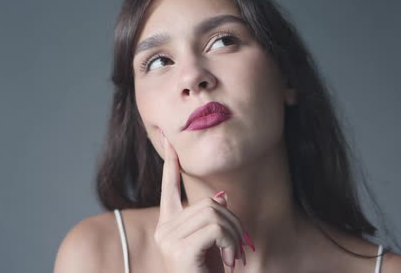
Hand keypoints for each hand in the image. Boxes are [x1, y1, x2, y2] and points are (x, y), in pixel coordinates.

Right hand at [154, 130, 247, 272]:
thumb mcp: (214, 246)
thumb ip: (214, 220)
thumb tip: (223, 197)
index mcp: (169, 226)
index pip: (169, 188)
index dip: (171, 163)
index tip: (169, 140)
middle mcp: (164, 230)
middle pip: (208, 201)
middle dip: (232, 222)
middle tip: (236, 249)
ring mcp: (168, 239)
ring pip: (214, 212)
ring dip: (234, 234)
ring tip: (232, 257)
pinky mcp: (179, 249)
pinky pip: (216, 228)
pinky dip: (230, 242)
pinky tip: (227, 261)